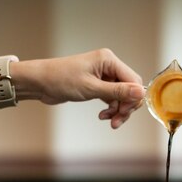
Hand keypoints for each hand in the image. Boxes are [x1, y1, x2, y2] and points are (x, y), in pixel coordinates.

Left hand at [18, 48, 144, 128]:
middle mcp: (108, 66)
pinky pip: (111, 97)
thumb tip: (141, 93)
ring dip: (117, 110)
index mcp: (109, 60)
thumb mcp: (91, 88)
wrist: (40, 82)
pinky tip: (103, 116)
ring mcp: (103, 75)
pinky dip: (110, 108)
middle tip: (116, 122)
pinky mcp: (97, 84)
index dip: (133, 99)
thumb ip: (118, 91)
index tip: (125, 113)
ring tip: (109, 121)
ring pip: (121, 96)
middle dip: (125, 107)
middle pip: (129, 89)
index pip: (133, 80)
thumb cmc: (61, 79)